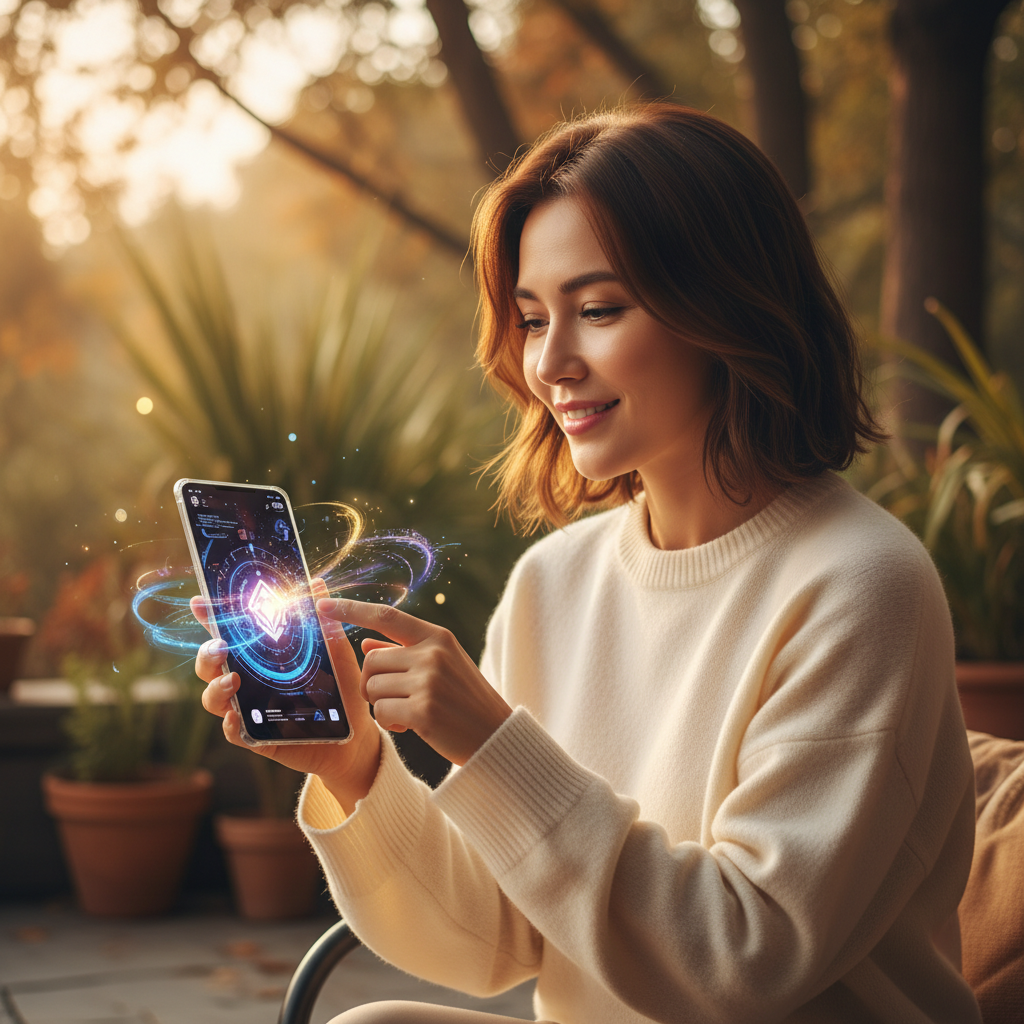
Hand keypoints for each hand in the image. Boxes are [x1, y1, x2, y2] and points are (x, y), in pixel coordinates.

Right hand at [190, 581, 380, 813]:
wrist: (355, 734)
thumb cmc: (340, 688)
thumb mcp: (335, 652)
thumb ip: (324, 621)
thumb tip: (317, 583)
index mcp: (262, 656)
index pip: (231, 632)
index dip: (211, 617)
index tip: (200, 601)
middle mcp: (248, 680)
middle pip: (211, 664)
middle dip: (207, 654)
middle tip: (221, 647)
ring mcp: (250, 709)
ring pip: (214, 699)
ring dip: (214, 688)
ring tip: (230, 682)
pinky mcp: (257, 738)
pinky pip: (234, 734)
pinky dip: (230, 726)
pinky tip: (236, 718)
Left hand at [316, 598, 512, 766]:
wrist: (495, 735)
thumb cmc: (464, 700)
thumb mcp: (441, 666)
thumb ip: (403, 652)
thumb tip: (366, 644)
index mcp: (437, 636)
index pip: (386, 616)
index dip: (351, 609)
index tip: (323, 605)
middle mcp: (432, 653)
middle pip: (370, 661)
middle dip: (371, 683)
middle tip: (393, 699)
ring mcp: (428, 680)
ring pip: (373, 688)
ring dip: (382, 705)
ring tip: (409, 713)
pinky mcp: (423, 710)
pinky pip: (381, 713)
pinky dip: (390, 723)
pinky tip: (412, 726)